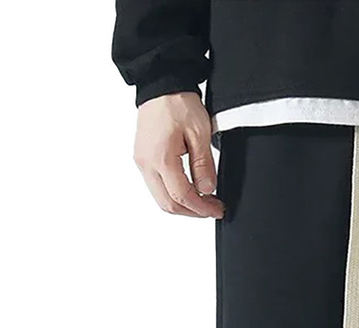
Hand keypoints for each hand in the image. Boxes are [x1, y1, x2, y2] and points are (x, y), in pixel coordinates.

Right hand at [133, 92, 224, 218]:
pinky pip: (157, 186)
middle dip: (192, 212)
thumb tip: (207, 190)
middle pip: (168, 204)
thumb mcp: (200, 133)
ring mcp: (142, 161)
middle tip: (212, 209)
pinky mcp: (142, 158)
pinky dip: (174, 193)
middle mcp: (146, 163)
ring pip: (161, 198)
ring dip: (183, 204)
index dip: (202, 208)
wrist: (160, 83)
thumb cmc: (178, 102)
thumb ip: (204, 165)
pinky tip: (190, 189)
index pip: (182, 197)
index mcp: (160, 158)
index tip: (217, 209)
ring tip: (204, 200)